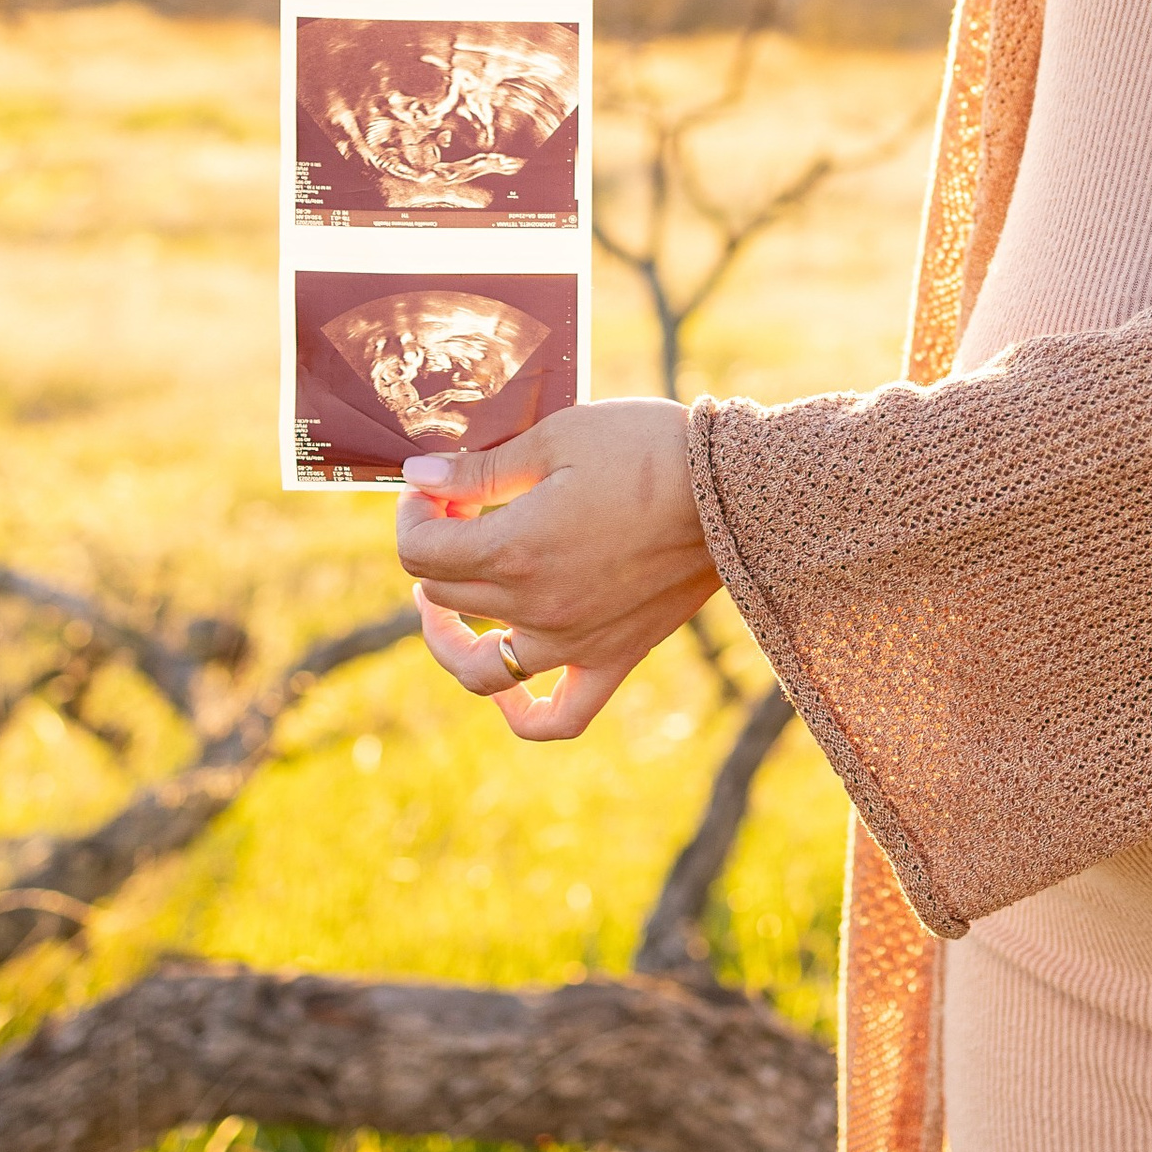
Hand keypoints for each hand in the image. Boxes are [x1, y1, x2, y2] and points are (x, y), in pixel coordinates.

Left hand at [397, 399, 723, 742]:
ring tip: (444, 604)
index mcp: (514, 550)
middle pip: (443, 596)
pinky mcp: (614, 657)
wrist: (737, 489)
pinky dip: (521, 714)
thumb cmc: (649, 450)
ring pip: (480, 667)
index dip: (413, 514)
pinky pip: (559, 715)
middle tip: (458, 510)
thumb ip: (482, 468)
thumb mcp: (559, 436)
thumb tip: (420, 480)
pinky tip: (506, 695)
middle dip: (435, 549)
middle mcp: (536, 608)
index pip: (420, 551)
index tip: (433, 488)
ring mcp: (574, 642)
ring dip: (448, 636)